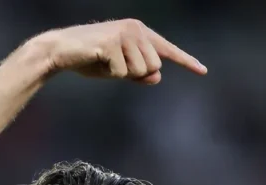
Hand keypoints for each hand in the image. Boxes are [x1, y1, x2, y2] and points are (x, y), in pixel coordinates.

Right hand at [35, 19, 205, 84]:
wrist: (62, 51)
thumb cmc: (92, 60)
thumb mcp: (120, 70)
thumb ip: (141, 74)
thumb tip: (158, 75)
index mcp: (140, 32)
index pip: (166, 50)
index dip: (186, 61)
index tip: (203, 71)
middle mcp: (135, 28)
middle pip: (153, 66)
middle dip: (135, 74)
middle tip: (113, 65)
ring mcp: (124, 33)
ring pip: (140, 70)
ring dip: (122, 74)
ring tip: (105, 61)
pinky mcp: (111, 42)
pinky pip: (121, 72)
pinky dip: (109, 73)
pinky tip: (97, 60)